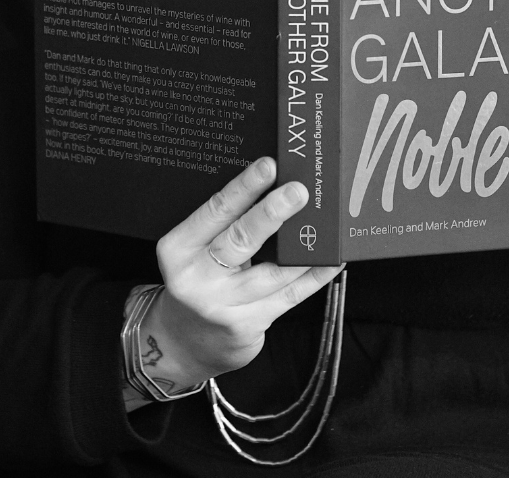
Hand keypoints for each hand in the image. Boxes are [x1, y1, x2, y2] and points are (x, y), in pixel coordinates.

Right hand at [138, 157, 339, 391]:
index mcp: (178, 248)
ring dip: (302, 249)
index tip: (268, 166)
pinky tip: (330, 261)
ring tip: (325, 226)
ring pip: (271, 271)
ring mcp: (222, 305)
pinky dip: (313, 277)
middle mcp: (197, 277)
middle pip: (241, 239)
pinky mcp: (246, 326)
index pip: (215, 211)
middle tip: (298, 191)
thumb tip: (271, 189)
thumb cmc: (195, 281)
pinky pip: (287, 296)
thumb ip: (221, 226)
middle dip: (272, 213)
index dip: (244, 188)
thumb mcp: (192, 251)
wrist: (182, 343)